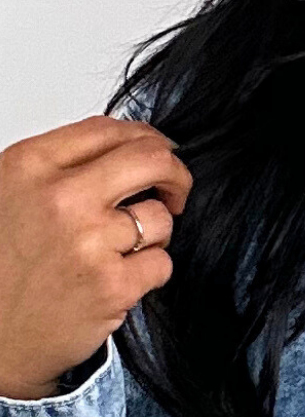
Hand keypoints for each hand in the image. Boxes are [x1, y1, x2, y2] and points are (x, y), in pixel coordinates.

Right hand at [0, 115, 190, 398]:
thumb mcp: (8, 196)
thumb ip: (59, 166)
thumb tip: (124, 144)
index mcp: (30, 166)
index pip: (109, 130)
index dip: (146, 139)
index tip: (158, 152)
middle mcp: (60, 198)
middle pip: (151, 159)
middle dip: (174, 173)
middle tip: (175, 191)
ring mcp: (88, 241)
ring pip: (160, 217)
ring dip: (152, 236)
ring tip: (117, 254)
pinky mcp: (111, 286)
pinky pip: (161, 263)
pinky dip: (147, 274)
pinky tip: (115, 283)